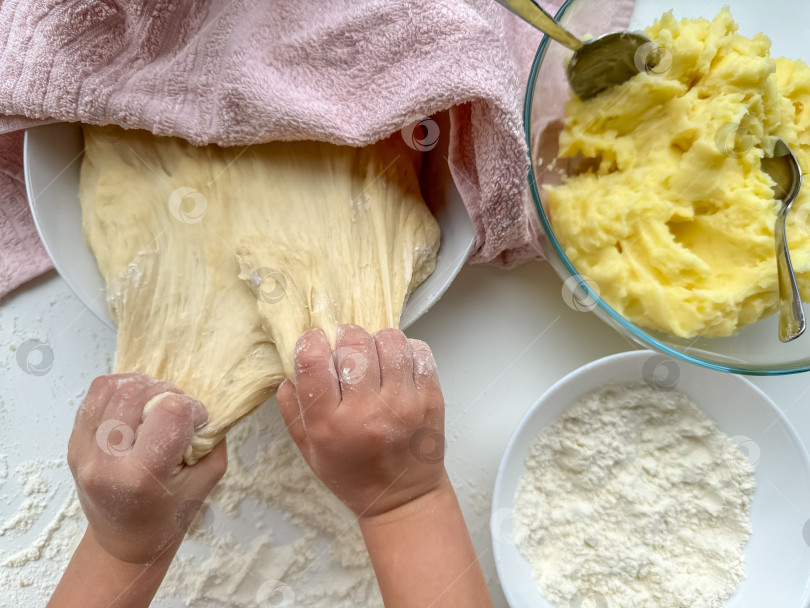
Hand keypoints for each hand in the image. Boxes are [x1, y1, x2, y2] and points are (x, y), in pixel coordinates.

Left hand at [67, 373, 227, 564]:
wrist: (124, 543)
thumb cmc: (170, 515)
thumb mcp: (206, 480)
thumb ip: (211, 439)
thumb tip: (205, 403)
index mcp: (141, 475)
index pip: (170, 412)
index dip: (192, 408)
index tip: (196, 423)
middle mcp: (106, 461)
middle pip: (136, 392)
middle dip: (166, 392)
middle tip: (175, 411)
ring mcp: (83, 451)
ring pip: (111, 387)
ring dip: (142, 386)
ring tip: (153, 405)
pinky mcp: (73, 444)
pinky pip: (94, 395)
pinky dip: (119, 390)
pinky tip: (134, 406)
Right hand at [277, 324, 445, 517]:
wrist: (403, 498)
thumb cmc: (353, 474)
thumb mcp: (309, 451)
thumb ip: (293, 410)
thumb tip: (289, 371)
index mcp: (331, 425)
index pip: (314, 363)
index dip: (311, 342)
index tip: (314, 340)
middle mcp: (368, 412)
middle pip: (354, 345)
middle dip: (346, 337)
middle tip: (346, 348)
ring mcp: (404, 404)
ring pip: (390, 341)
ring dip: (377, 341)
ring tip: (374, 356)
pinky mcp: (431, 399)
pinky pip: (419, 352)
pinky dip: (406, 350)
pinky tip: (397, 364)